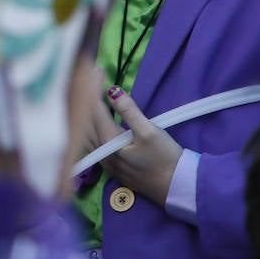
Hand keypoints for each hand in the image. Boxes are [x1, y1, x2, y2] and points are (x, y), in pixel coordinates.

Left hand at [86, 85, 183, 205]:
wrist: (175, 188)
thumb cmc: (165, 159)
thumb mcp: (150, 132)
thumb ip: (129, 111)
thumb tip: (113, 91)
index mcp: (108, 142)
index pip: (94, 109)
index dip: (93, 88)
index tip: (96, 70)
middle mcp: (100, 152)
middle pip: (85, 120)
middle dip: (86, 97)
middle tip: (88, 76)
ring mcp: (103, 161)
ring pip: (85, 132)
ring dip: (84, 112)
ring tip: (86, 94)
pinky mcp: (109, 166)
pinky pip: (90, 142)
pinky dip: (88, 126)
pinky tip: (89, 121)